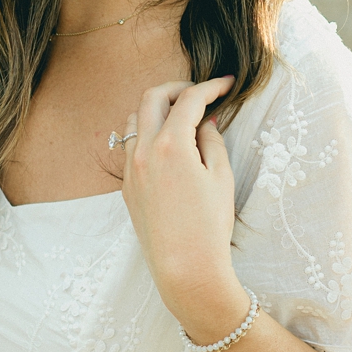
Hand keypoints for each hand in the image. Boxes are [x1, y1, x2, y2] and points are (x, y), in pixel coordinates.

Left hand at [119, 76, 250, 337]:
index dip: (210, 86)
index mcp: (170, 145)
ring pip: (135, 119)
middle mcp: (143, 151)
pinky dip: (146, 133)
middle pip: (152, 97)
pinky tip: (166, 143)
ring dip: (157, 109)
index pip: (189, 99)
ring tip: (182, 116)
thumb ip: (212, 141)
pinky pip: (129, 145)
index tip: (226, 84)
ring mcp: (130, 168)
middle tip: (200, 93)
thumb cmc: (209, 225)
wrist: (184, 267)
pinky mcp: (126, 185)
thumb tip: (205, 121)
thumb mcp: (221, 177)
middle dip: (178, 88)